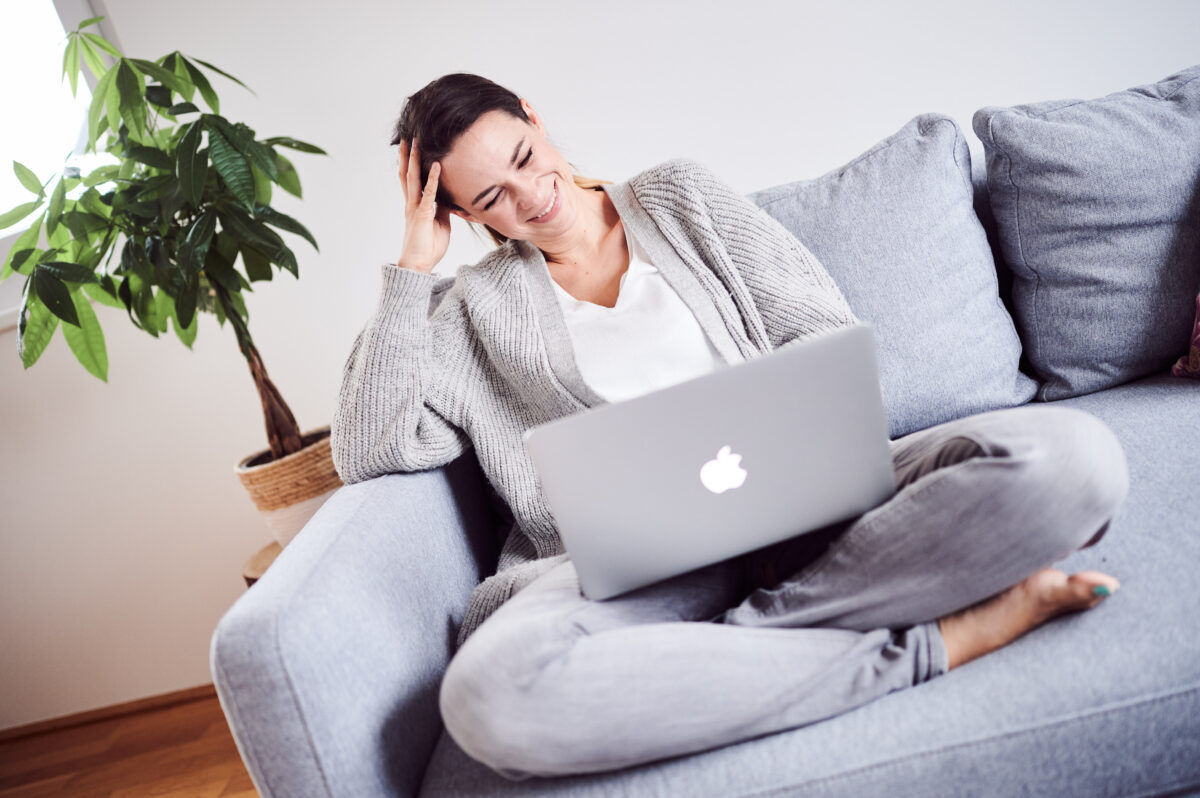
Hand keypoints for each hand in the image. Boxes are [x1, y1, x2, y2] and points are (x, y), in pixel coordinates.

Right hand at [394, 137, 451, 273]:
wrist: (419, 266)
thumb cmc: (429, 248)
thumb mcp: (440, 223)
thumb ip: (442, 208)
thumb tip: (449, 197)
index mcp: (415, 205)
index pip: (412, 178)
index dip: (410, 162)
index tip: (411, 146)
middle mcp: (412, 203)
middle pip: (407, 173)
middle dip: (407, 153)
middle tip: (408, 134)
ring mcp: (415, 208)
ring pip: (413, 178)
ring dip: (414, 158)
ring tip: (416, 140)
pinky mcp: (422, 215)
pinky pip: (429, 193)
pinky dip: (433, 178)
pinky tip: (436, 165)